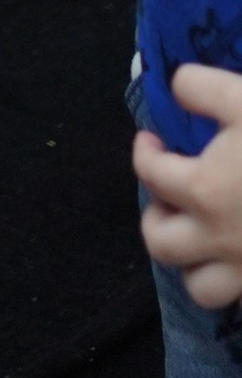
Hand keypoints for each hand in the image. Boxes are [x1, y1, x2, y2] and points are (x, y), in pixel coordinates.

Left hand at [137, 68, 241, 306]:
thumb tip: (175, 89)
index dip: (144, 152)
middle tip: (170, 195)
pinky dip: (235, 283)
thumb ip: (199, 88)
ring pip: (200, 288)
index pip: (151, 174)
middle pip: (161, 244)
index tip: (152, 140)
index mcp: (204, 191)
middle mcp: (219, 240)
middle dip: (156, 216)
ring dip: (192, 263)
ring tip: (201, 234)